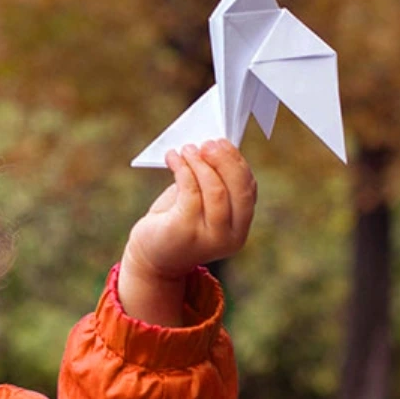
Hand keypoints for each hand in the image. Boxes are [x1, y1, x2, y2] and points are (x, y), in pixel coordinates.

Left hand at [118, 139, 256, 325]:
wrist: (151, 256)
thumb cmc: (177, 222)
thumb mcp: (202, 204)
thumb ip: (214, 183)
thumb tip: (215, 147)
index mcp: (239, 229)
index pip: (248, 190)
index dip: (237, 162)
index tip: (222, 142)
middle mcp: (230, 237)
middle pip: (239, 190)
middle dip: (225, 160)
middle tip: (207, 143)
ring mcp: (209, 237)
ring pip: (216, 190)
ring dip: (201, 163)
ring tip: (187, 149)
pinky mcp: (185, 231)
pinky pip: (190, 191)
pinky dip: (183, 169)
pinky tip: (173, 158)